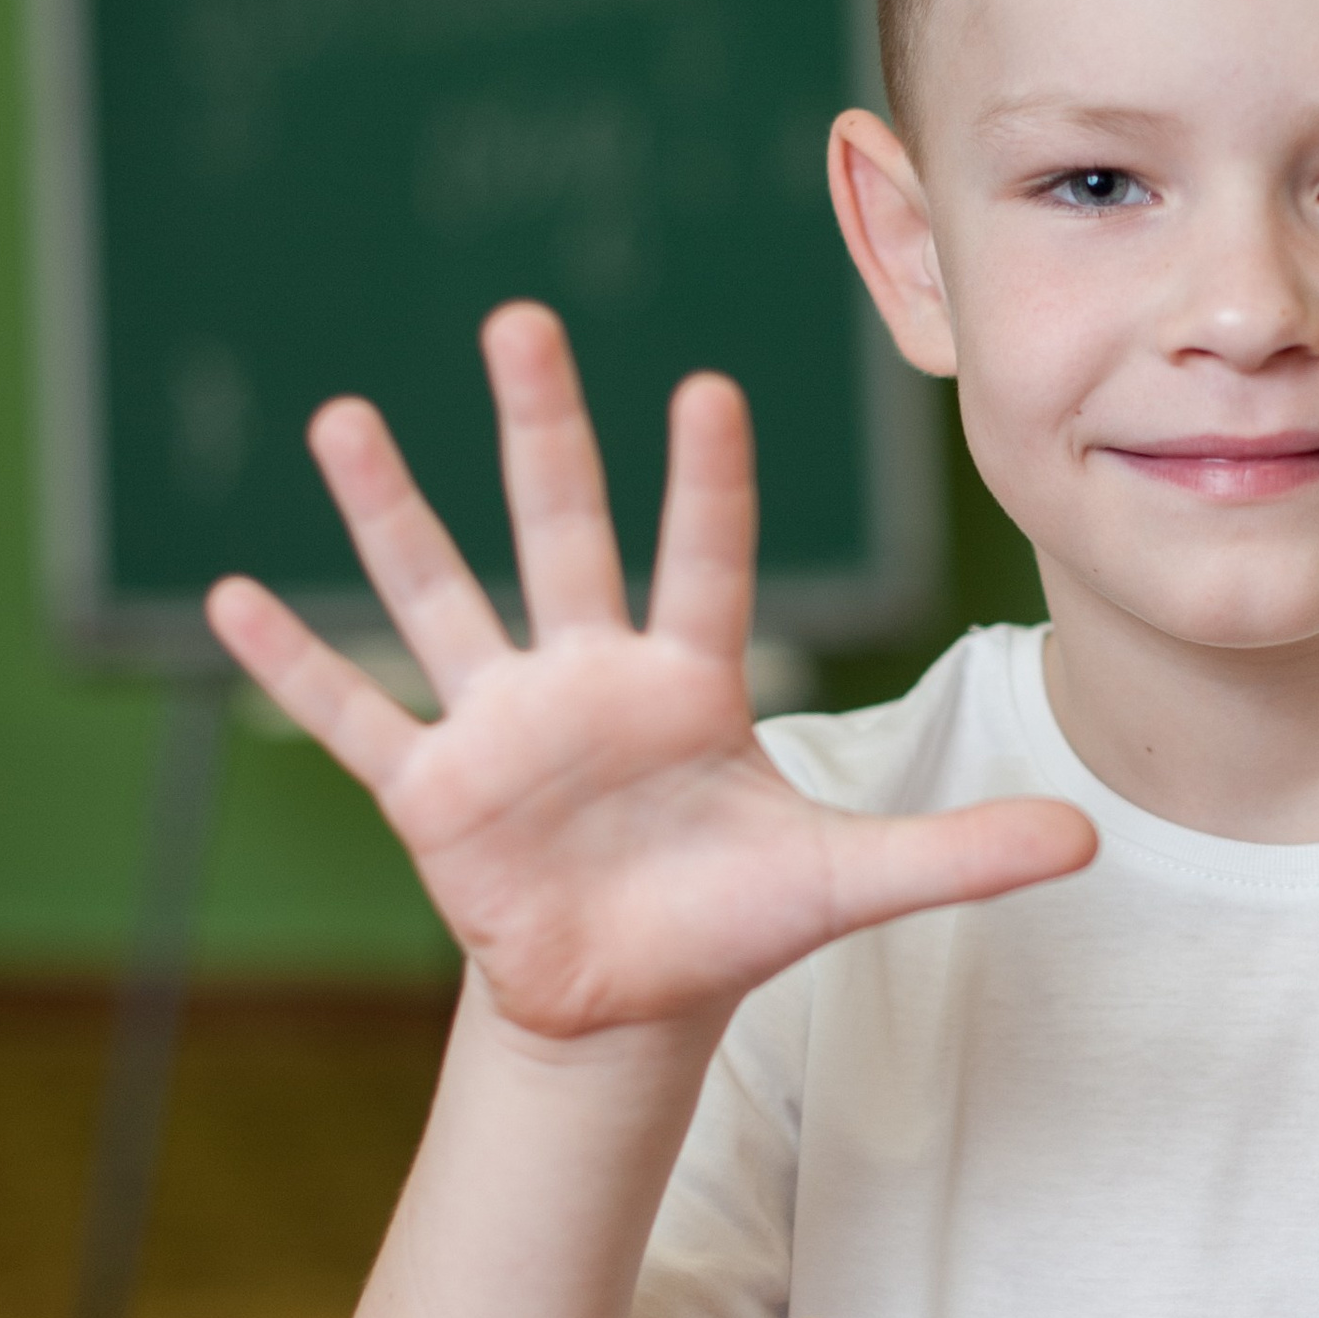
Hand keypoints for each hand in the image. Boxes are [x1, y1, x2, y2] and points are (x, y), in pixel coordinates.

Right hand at [206, 304, 1093, 1039]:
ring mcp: (501, 726)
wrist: (632, 999)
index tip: (708, 389)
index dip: (707, 484)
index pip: (703, 561)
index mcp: (688, 682)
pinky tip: (225, 597)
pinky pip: (354, 716)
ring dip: (391, 512)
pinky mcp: (433, 793)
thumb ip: (959, 853)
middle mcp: (586, 677)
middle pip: (560, 529)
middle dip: (540, 429)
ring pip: (441, 594)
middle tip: (522, 318)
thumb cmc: (732, 920)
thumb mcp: (848, 885)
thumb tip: (1093, 836)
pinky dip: (293, 665)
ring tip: (345, 416)